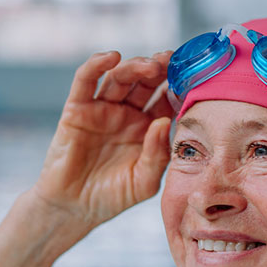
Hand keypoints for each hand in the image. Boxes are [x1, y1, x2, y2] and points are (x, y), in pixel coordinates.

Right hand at [33, 50, 173, 228]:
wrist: (74, 209)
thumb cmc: (112, 197)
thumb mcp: (144, 182)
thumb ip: (157, 156)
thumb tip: (164, 123)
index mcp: (148, 129)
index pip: (166, 100)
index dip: (178, 87)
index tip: (192, 77)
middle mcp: (127, 114)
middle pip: (145, 82)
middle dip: (160, 68)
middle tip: (171, 61)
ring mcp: (102, 109)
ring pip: (120, 77)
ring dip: (135, 66)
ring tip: (150, 65)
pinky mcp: (77, 109)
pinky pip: (86, 81)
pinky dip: (96, 65)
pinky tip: (111, 57)